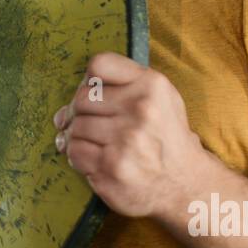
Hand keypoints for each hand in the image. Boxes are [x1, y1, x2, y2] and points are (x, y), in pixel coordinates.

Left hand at [53, 52, 201, 217]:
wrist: (185, 183)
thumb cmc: (164, 137)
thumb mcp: (158, 98)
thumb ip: (117, 86)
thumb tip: (62, 112)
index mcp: (152, 85)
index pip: (99, 65)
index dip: (89, 80)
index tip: (94, 94)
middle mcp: (141, 110)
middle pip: (81, 98)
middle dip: (80, 113)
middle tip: (92, 126)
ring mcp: (126, 140)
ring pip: (75, 127)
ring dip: (78, 137)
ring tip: (97, 145)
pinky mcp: (112, 167)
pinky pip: (74, 152)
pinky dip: (78, 157)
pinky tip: (96, 160)